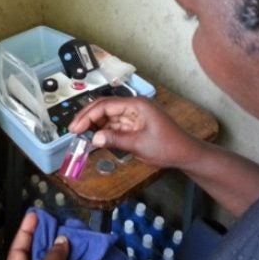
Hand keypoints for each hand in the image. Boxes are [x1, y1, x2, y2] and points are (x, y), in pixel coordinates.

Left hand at [5, 212, 70, 259]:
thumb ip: (52, 255)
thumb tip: (61, 240)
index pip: (17, 250)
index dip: (25, 230)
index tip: (33, 214)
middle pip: (38, 254)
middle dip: (48, 237)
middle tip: (57, 221)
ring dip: (65, 248)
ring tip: (74, 232)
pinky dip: (76, 259)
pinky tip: (84, 248)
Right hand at [68, 96, 192, 167]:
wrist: (185, 154)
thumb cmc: (169, 146)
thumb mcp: (140, 144)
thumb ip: (116, 140)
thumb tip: (95, 138)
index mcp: (136, 105)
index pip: (106, 105)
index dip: (88, 115)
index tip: (76, 128)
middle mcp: (133, 107)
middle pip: (104, 108)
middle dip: (87, 118)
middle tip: (73, 130)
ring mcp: (133, 116)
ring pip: (107, 117)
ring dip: (94, 125)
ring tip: (80, 136)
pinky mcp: (133, 125)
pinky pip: (113, 126)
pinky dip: (103, 132)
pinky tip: (94, 139)